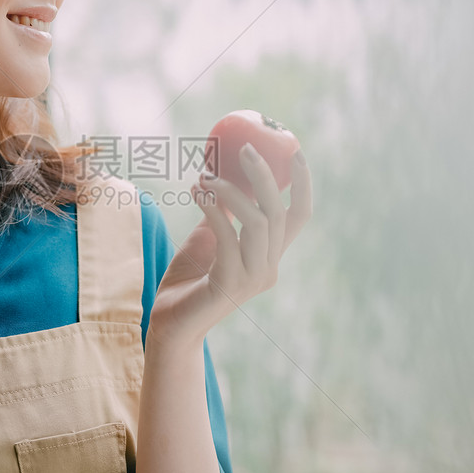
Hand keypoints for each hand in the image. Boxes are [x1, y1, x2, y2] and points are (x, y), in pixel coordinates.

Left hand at [147, 145, 312, 348]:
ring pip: (257, 223)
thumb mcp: (210, 237)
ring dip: (230, 192)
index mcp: (270, 256)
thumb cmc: (189, 279)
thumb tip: (225, 173)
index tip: (294, 150)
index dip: (303, 184)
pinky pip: (227, 237)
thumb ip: (224, 212)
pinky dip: (212, 209)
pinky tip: (196, 192)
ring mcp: (251, 279)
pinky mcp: (229, 285)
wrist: (170, 324)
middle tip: (244, 148)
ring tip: (204, 176)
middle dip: (265, 176)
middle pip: (279, 214)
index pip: (299, 217)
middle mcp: (268, 268)